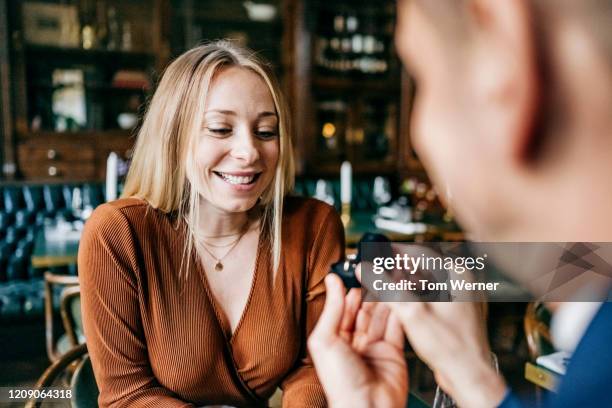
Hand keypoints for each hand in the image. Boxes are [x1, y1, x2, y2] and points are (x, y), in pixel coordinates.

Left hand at [308, 274, 407, 407]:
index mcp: (335, 340)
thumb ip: (332, 309)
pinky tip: (400, 297)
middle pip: (364, 311)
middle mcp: (355, 343)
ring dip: (386, 299)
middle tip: (377, 273)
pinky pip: (397, 329)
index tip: (358, 271)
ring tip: (390, 280)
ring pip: (382, 316)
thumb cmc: (341, 382)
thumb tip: (332, 281)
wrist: (367, 407)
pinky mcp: (394, 353)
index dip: (351, 290)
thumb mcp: (326, 339)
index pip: (344, 308)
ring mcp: (375, 347)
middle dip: (370, 292)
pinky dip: (399, 312)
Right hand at [362, 264, 505, 407]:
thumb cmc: (450, 345)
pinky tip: (405, 304)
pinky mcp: (460, 310)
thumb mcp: (411, 312)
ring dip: (408, 281)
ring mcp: (464, 295)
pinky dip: (419, 294)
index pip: (420, 252)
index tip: (377, 252)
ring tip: (388, 286)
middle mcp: (464, 280)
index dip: (394, 251)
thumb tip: (365, 269)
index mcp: (457, 273)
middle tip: (379, 270)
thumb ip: (386, 287)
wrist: (470, 374)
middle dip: (400, 267)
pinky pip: (436, 294)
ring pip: (430, 280)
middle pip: (424, 265)